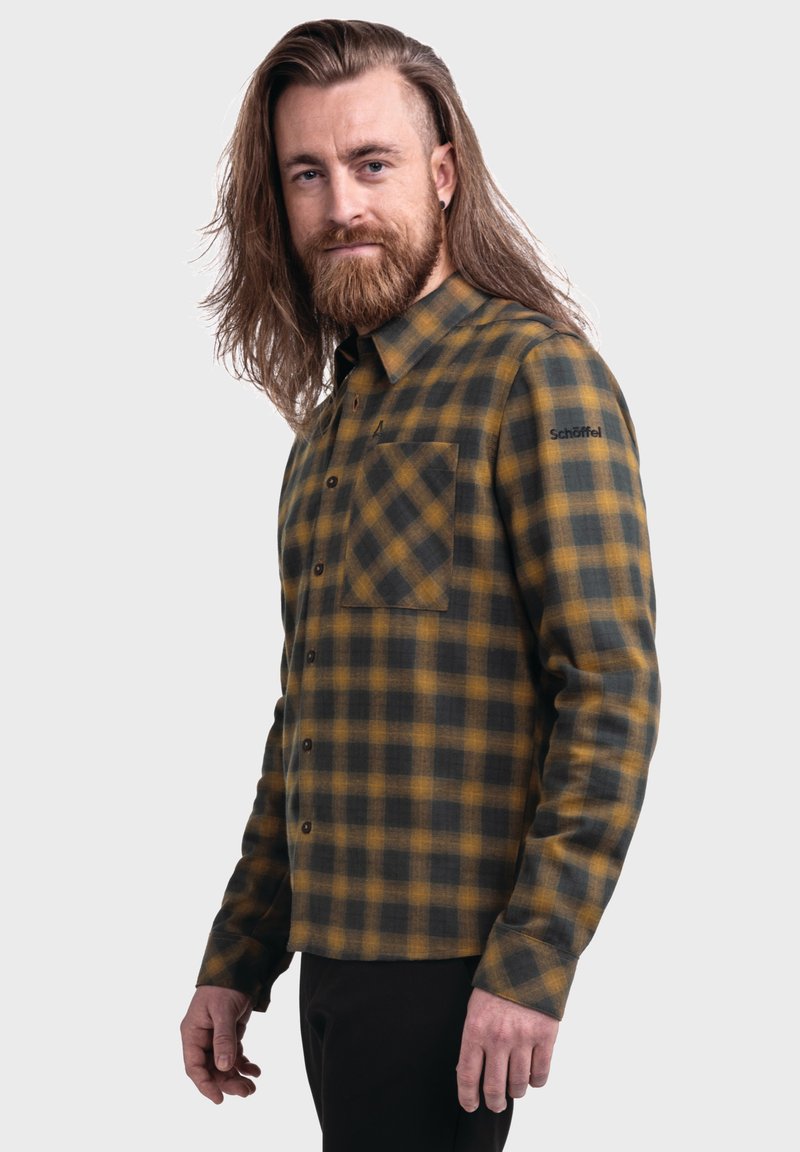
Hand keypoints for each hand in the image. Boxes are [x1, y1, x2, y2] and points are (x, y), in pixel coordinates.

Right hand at [180, 985, 258, 1103]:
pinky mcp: (229, 1035)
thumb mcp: (223, 1011)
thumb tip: (223, 1067)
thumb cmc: (224, 986)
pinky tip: (255, 1070)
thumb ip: (223, 1038)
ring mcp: (215, 1038)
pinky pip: (234, 1056)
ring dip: (236, 1077)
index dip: (205, 1085)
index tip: (218, 1098)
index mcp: (192, 1033)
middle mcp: (202, 1039)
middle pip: (211, 1070)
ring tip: (252, 1086)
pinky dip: (244, 1065)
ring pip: (223, 1066)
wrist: (238, 969)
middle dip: (227, 1083)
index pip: (194, 1066)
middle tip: (246, 1091)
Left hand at [456, 987, 558, 1112]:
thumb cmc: (496, 986)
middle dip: (494, 1102)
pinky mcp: (545, 1036)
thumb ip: (474, 1040)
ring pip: (519, 1085)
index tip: (470, 1106)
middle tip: (496, 1104)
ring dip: (516, 1092)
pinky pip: (541, 1074)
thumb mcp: (475, 1009)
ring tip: (515, 1087)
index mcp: (475, 1029)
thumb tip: (471, 1075)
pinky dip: (536, 1082)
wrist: (526, 960)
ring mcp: (523, 1038)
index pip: (468, 1076)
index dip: (468, 1097)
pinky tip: (532, 1077)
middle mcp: (498, 1038)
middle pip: (495, 1088)